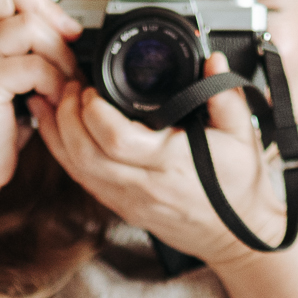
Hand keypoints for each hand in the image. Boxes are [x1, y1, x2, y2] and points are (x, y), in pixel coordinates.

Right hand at [0, 0, 99, 203]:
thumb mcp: (11, 79)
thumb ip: (29, 48)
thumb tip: (75, 27)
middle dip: (52, 9)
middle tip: (73, 41)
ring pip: (29, 24)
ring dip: (60, 54)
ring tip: (63, 83)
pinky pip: (33, 64)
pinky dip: (53, 82)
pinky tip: (50, 102)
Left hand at [34, 55, 286, 268]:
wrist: (236, 237)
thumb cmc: (239, 189)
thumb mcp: (243, 136)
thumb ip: (226, 96)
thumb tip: (213, 60)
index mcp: (170, 165)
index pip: (117, 140)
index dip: (94, 111)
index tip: (91, 88)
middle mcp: (143, 186)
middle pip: (84, 153)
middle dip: (66, 115)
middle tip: (69, 86)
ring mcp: (127, 199)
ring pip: (74, 168)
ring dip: (57, 132)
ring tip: (54, 100)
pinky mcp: (119, 206)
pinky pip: (80, 179)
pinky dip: (62, 151)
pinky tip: (57, 129)